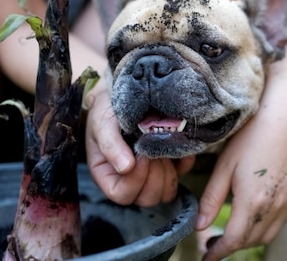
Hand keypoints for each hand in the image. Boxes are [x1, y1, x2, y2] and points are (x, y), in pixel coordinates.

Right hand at [84, 86, 194, 206]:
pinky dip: (183, 161)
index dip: (134, 180)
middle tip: (152, 150)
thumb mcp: (103, 121)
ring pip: (165, 193)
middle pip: (146, 198)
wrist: (131, 88)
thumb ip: (110, 144)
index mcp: (107, 173)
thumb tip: (126, 168)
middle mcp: (130, 178)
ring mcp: (152, 172)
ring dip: (167, 171)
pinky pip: (183, 172)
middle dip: (153, 175)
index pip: (122, 195)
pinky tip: (175, 143)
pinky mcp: (172, 162)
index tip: (140, 155)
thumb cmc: (110, 106)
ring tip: (161, 147)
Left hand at [195, 77, 286, 260]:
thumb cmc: (252, 135)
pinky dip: (266, 227)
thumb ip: (212, 199)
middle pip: (251, 241)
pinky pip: (281, 221)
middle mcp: (274, 207)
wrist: (285, 115)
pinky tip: (255, 215)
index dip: (217, 252)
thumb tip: (200, 226)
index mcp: (253, 202)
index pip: (234, 241)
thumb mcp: (225, 166)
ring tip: (234, 230)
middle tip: (215, 241)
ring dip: (249, 238)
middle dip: (232, 246)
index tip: (206, 256)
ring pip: (268, 234)